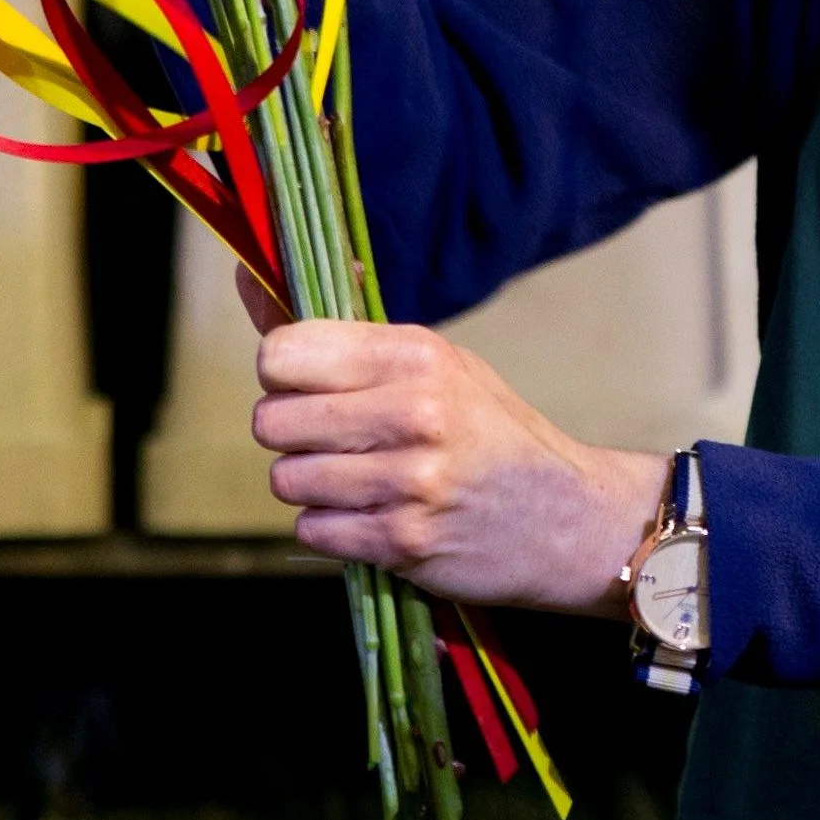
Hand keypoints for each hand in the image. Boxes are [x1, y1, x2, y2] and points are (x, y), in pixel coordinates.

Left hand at [252, 316, 667, 611]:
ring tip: (358, 479)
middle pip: (270, 422)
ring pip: (286, 481)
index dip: (281, 373)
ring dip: (310, 485)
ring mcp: (408, 483)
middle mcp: (413, 414)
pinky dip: (331, 527)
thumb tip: (249, 276)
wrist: (569, 519)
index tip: (306, 385)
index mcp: (418, 355)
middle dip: (290, 434)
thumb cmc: (491, 432)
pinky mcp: (402, 543)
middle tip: (331, 439)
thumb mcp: (437, 364)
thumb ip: (344, 337)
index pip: (283, 354)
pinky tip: (372, 514)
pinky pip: (311, 531)